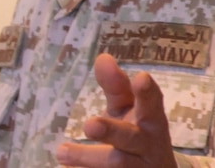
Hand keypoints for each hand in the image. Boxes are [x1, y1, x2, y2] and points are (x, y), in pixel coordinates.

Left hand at [55, 54, 177, 167]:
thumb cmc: (137, 132)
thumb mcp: (128, 109)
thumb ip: (116, 86)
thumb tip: (102, 57)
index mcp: (152, 120)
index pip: (152, 104)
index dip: (147, 93)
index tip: (141, 77)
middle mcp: (148, 145)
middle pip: (131, 138)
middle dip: (111, 131)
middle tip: (89, 124)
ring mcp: (140, 167)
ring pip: (116, 164)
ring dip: (88, 158)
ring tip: (62, 152)